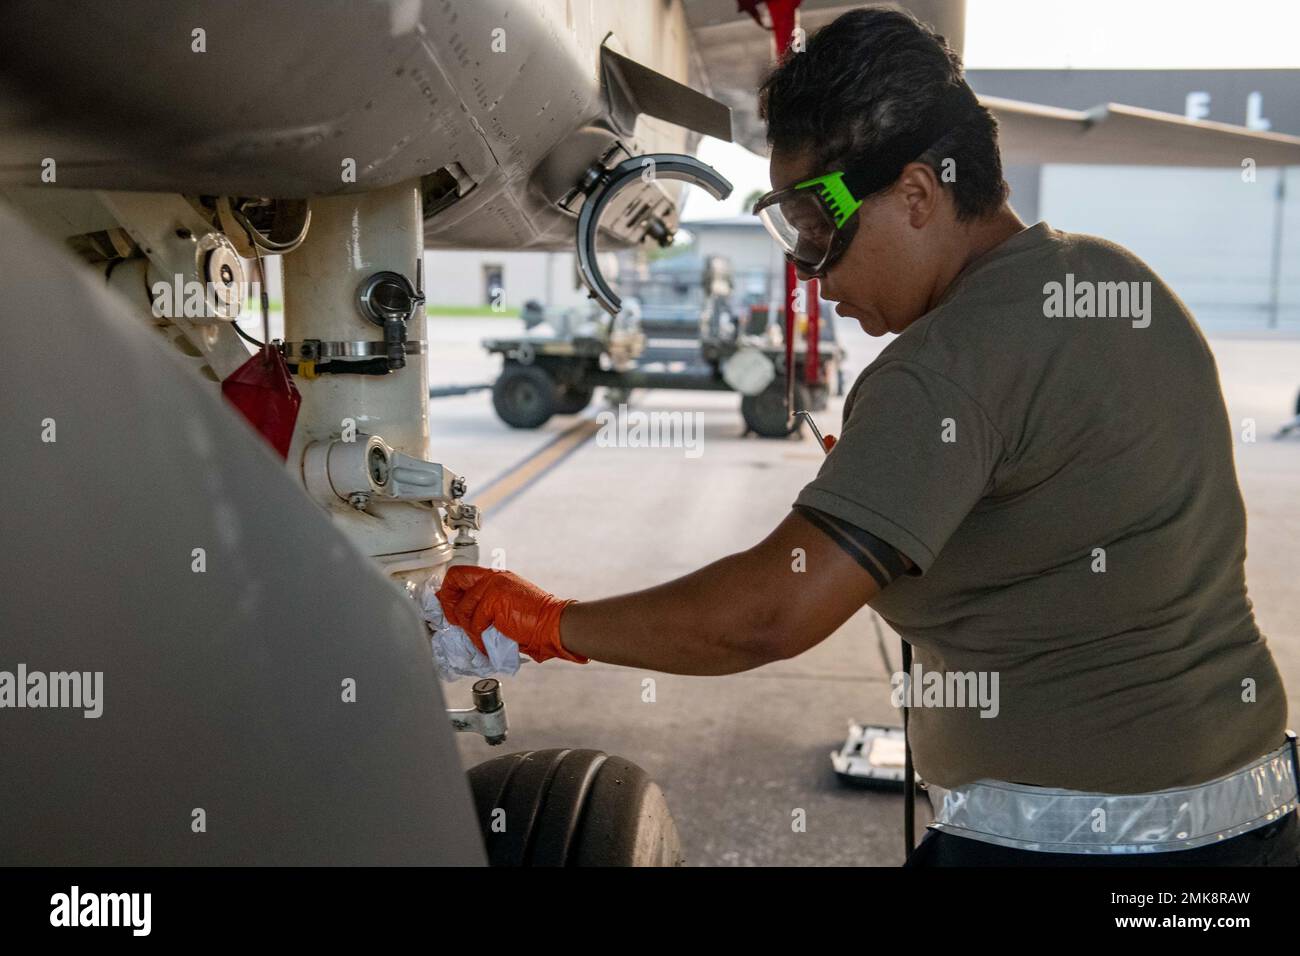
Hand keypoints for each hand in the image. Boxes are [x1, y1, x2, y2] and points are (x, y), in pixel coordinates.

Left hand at [436, 566, 586, 663]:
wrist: (554, 624)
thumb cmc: (535, 620)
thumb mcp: (506, 605)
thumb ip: (485, 605)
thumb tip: (460, 616)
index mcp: (496, 577)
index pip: (460, 574)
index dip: (449, 591)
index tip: (449, 608)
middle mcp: (492, 577)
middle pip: (453, 580)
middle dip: (449, 605)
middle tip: (456, 622)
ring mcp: (492, 587)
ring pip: (463, 608)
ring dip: (468, 628)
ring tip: (480, 638)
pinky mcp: (493, 601)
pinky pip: (474, 623)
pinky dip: (478, 639)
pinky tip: (487, 644)